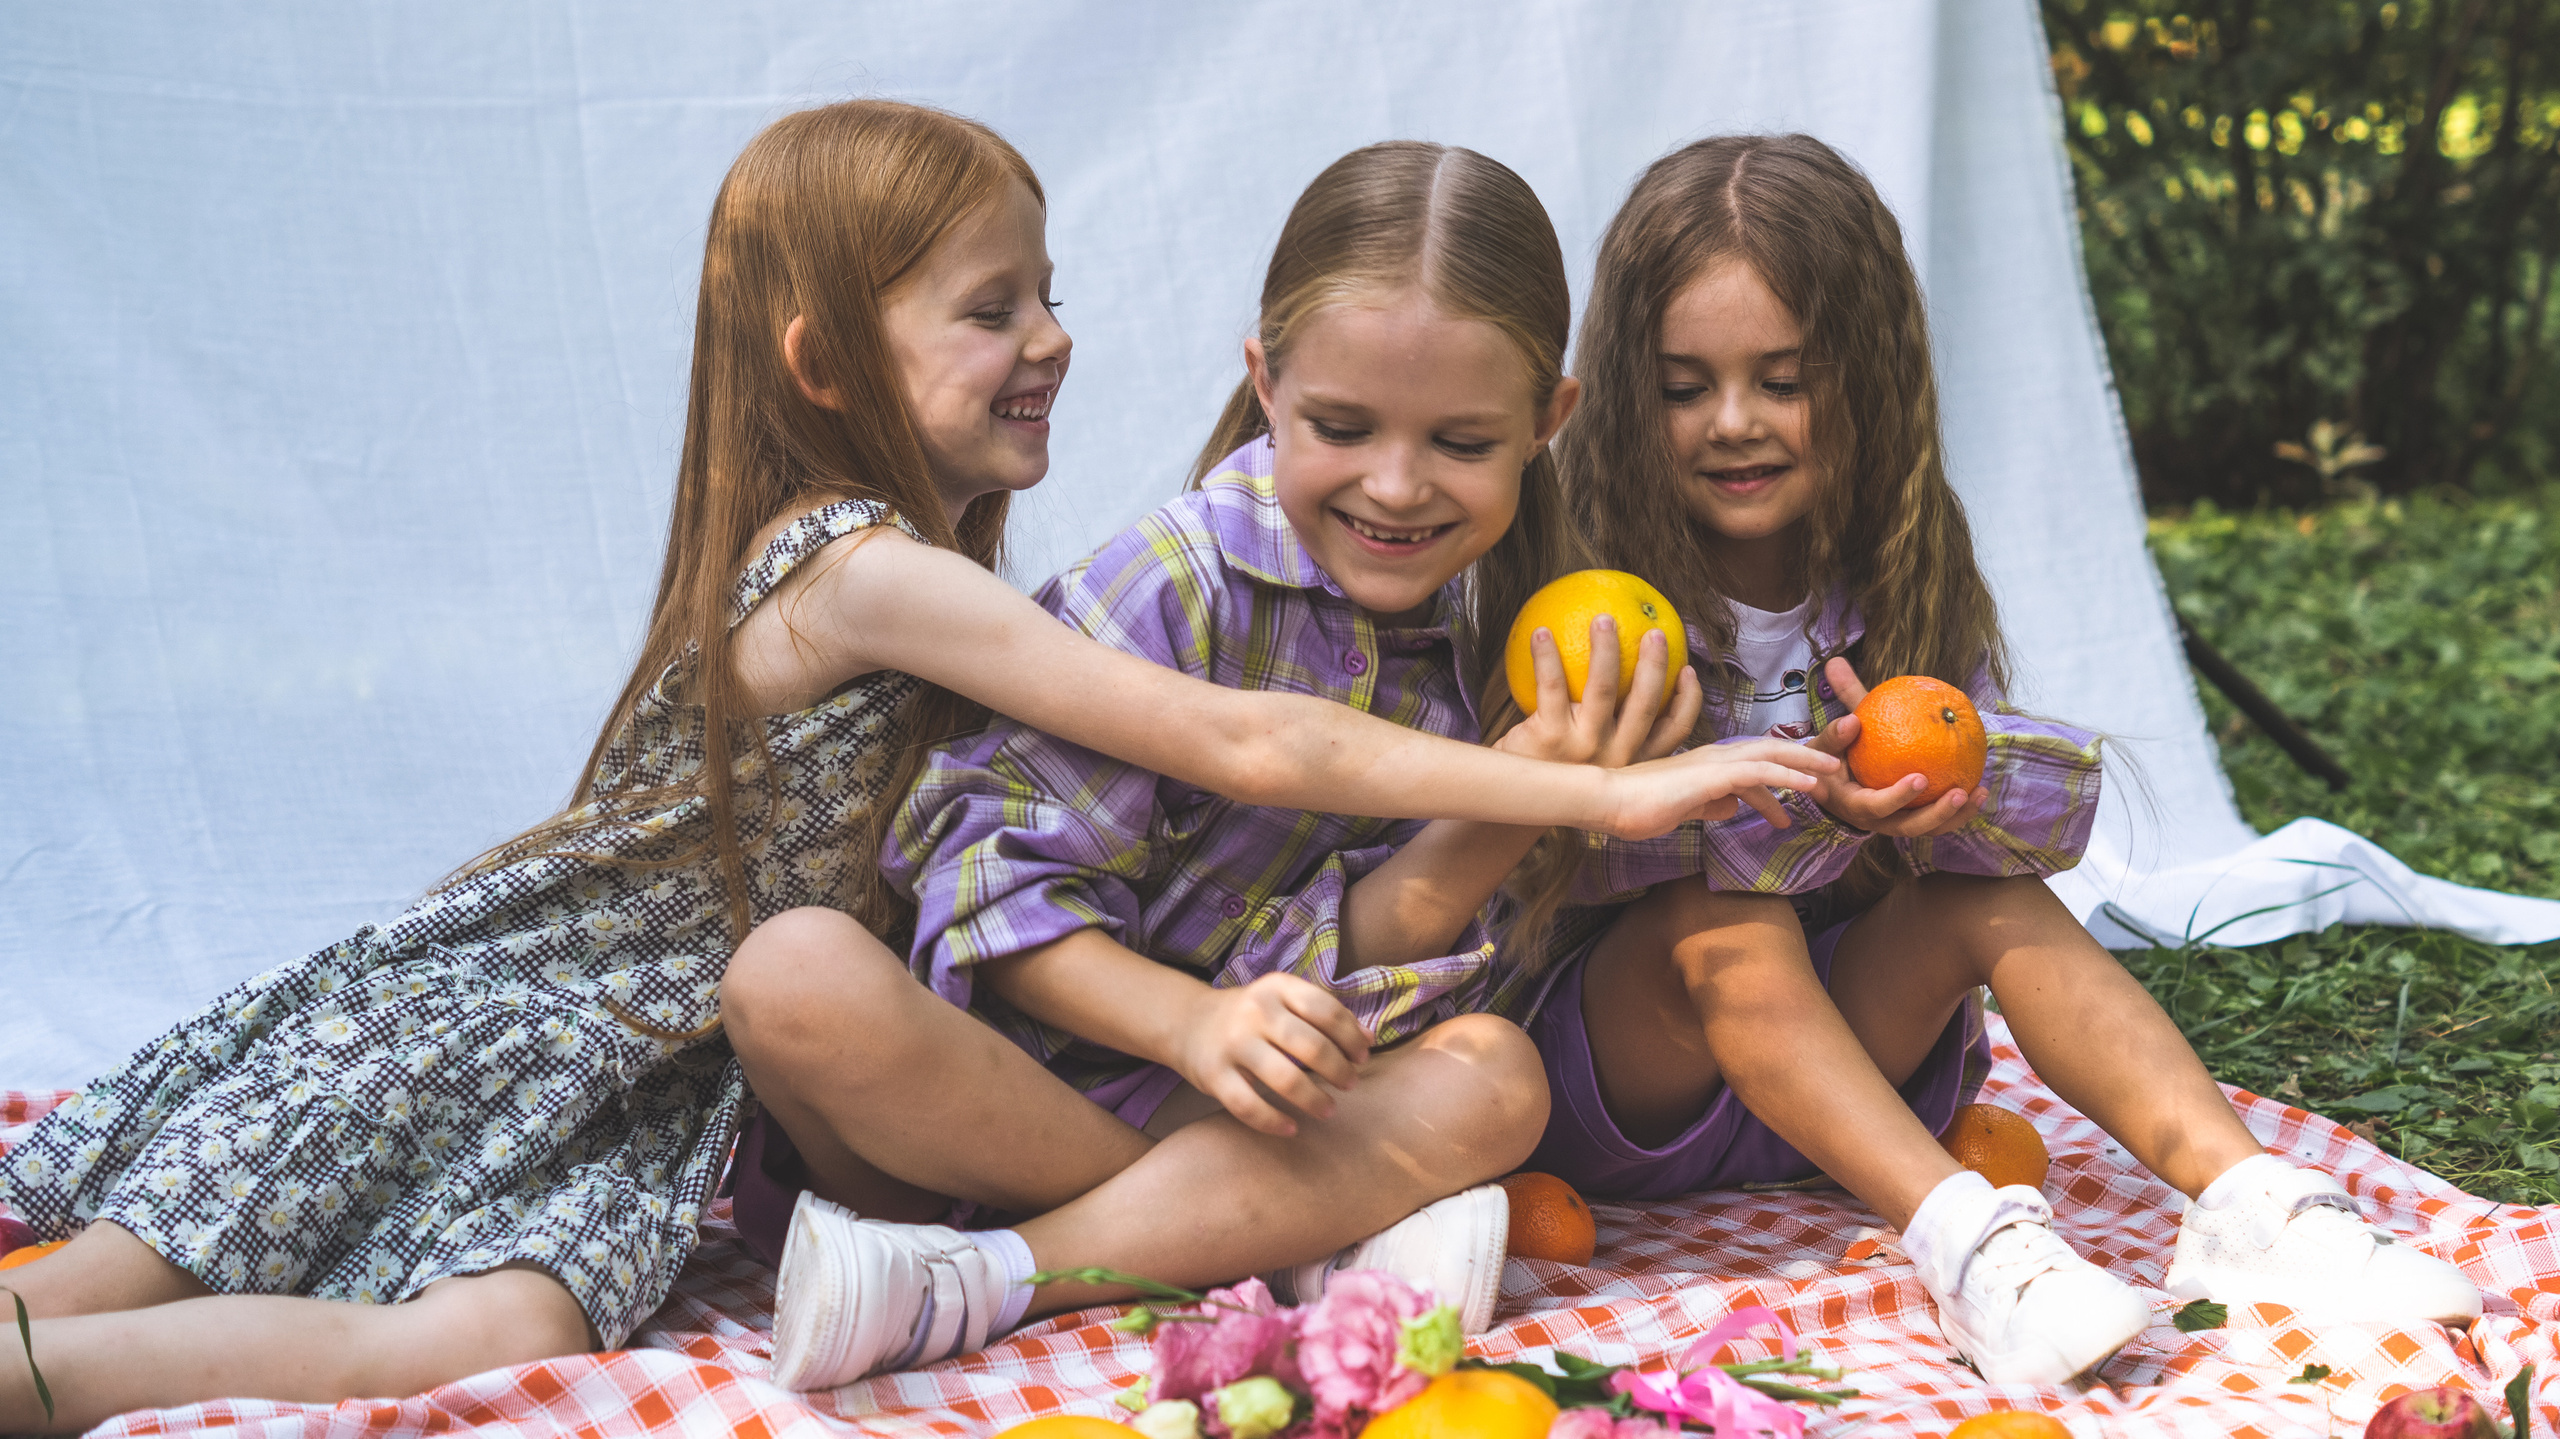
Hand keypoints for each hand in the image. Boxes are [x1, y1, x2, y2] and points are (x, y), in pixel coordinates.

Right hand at [1175, 973, 1371, 1136]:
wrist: (1190, 1023)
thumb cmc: (1253, 1016)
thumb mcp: (1285, 1001)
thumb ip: (1326, 1015)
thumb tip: (1369, 1040)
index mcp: (1277, 987)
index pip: (1326, 1010)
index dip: (1351, 1037)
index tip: (1362, 1058)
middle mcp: (1254, 1011)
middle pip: (1310, 1045)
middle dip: (1338, 1070)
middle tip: (1350, 1084)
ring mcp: (1232, 1043)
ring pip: (1284, 1079)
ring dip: (1314, 1100)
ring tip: (1329, 1110)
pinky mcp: (1214, 1075)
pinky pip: (1248, 1106)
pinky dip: (1274, 1122)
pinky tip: (1292, 1128)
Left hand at [1498, 616, 1703, 768]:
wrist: (1513, 803)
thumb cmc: (1557, 772)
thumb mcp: (1595, 766)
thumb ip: (1614, 737)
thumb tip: (1627, 689)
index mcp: (1632, 762)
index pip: (1674, 733)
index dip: (1688, 700)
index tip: (1689, 669)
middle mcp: (1615, 757)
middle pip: (1646, 704)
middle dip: (1656, 665)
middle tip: (1656, 632)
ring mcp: (1584, 748)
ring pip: (1603, 689)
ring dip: (1606, 650)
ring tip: (1603, 619)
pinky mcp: (1550, 737)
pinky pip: (1551, 686)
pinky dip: (1546, 656)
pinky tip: (1540, 631)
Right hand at [1599, 736, 1838, 837]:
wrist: (1607, 801)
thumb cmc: (1637, 807)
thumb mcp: (1682, 807)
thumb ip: (1707, 804)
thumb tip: (1731, 807)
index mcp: (1708, 765)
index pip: (1755, 765)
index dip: (1784, 775)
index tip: (1808, 790)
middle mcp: (1716, 757)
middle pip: (1771, 749)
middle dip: (1805, 758)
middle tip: (1833, 771)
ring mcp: (1714, 763)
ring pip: (1771, 754)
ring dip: (1806, 762)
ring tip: (1834, 773)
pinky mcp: (1711, 775)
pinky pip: (1758, 772)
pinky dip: (1787, 774)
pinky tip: (1809, 784)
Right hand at [1801, 657, 1988, 837]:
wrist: (1833, 788)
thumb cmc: (1832, 759)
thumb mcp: (1828, 741)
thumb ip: (1838, 705)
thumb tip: (1837, 667)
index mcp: (1852, 804)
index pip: (1875, 807)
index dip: (1897, 797)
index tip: (1920, 778)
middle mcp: (1874, 822)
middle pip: (1907, 827)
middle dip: (1935, 814)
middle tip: (1957, 792)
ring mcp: (1894, 824)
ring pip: (1927, 829)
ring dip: (1954, 816)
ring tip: (1976, 792)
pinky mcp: (1911, 821)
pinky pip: (1938, 822)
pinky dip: (1960, 811)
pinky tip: (1980, 790)